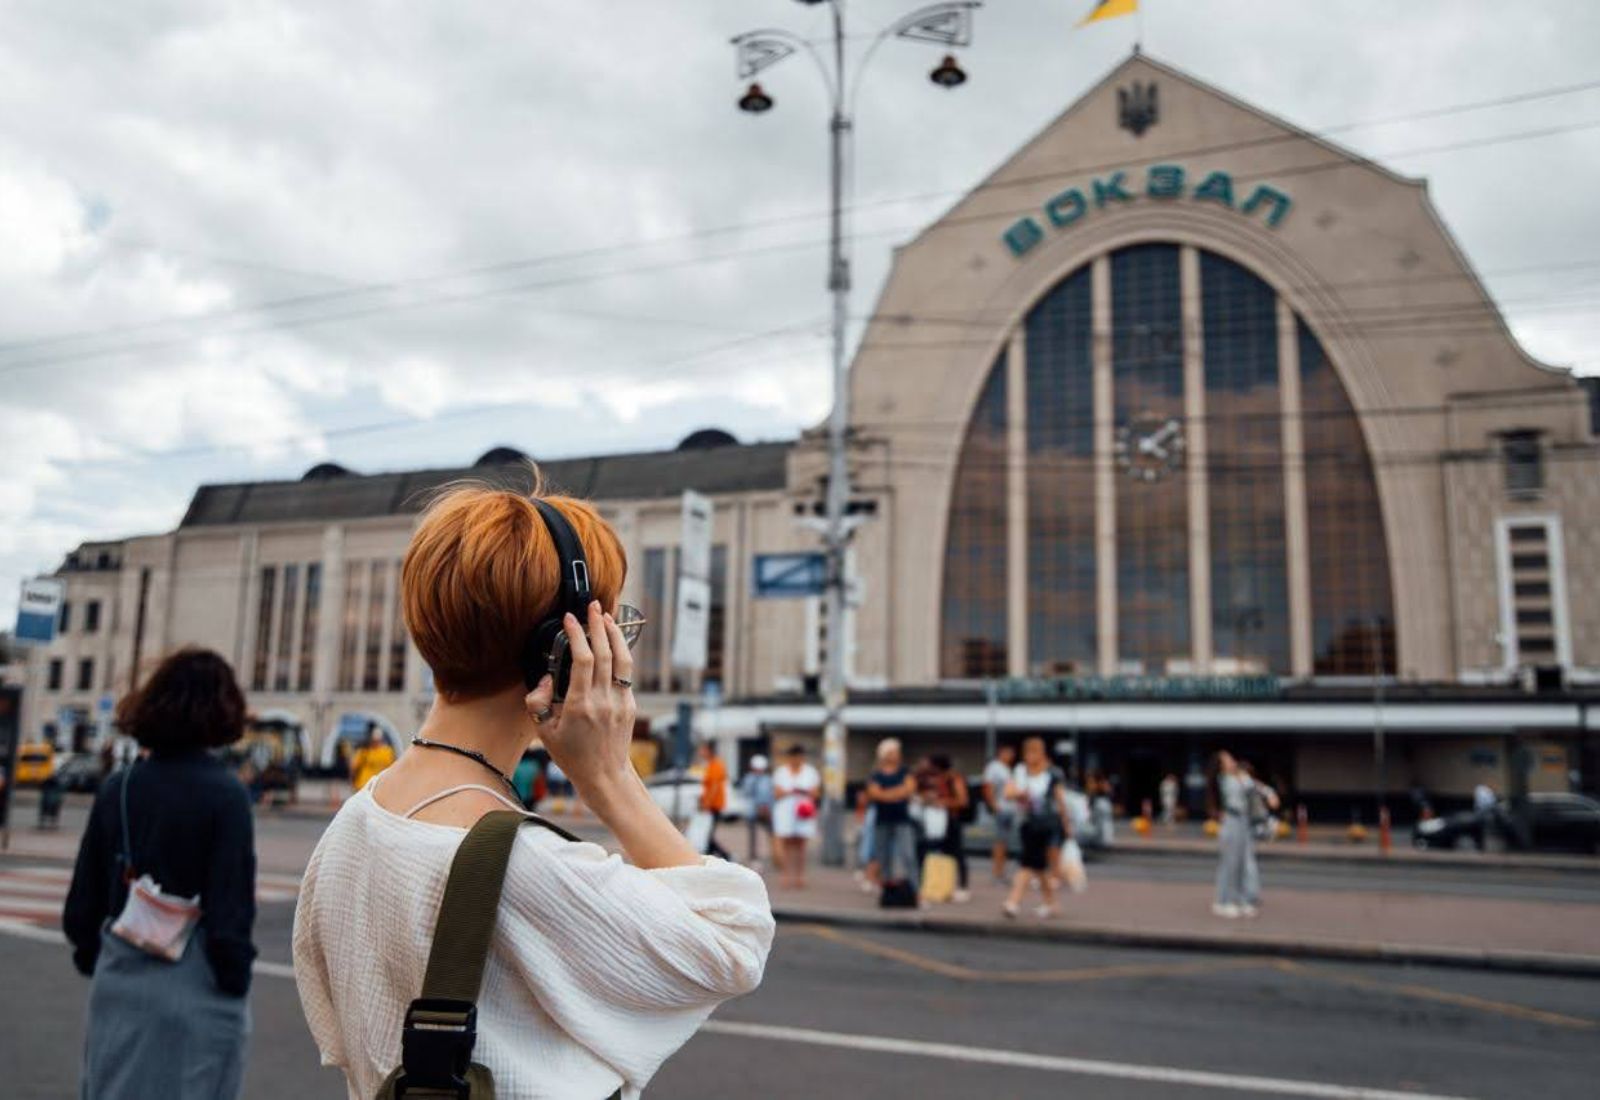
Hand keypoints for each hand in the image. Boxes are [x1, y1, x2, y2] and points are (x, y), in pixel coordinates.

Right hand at [524, 601, 636, 794]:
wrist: (604, 775)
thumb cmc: (572, 755)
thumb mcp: (544, 732)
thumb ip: (537, 702)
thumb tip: (546, 679)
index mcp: (580, 705)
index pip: (583, 660)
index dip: (577, 635)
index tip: (569, 619)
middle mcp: (603, 700)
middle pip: (606, 653)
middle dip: (599, 625)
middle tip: (592, 606)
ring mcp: (620, 701)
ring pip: (622, 660)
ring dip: (616, 634)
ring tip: (607, 616)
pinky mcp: (630, 704)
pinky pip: (626, 673)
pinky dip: (620, 654)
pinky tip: (613, 643)